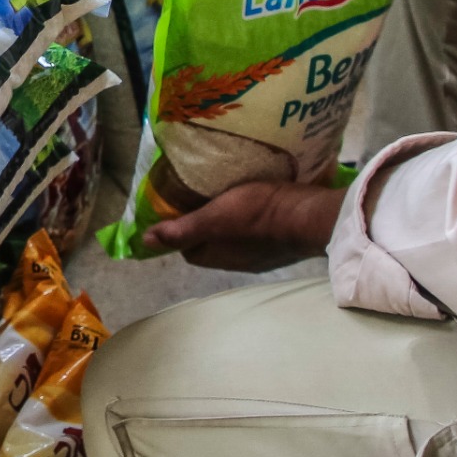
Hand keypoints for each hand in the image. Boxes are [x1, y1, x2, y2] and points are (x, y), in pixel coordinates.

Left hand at [144, 179, 347, 269]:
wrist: (311, 217)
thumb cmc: (259, 214)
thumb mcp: (215, 217)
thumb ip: (182, 229)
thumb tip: (144, 243)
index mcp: (219, 257)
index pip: (188, 248)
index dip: (180, 229)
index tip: (178, 206)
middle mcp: (238, 262)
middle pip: (211, 244)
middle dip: (204, 224)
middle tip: (201, 195)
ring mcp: (263, 255)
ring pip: (235, 238)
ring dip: (228, 221)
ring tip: (226, 194)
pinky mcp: (281, 243)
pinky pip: (257, 233)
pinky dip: (250, 220)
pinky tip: (255, 201)